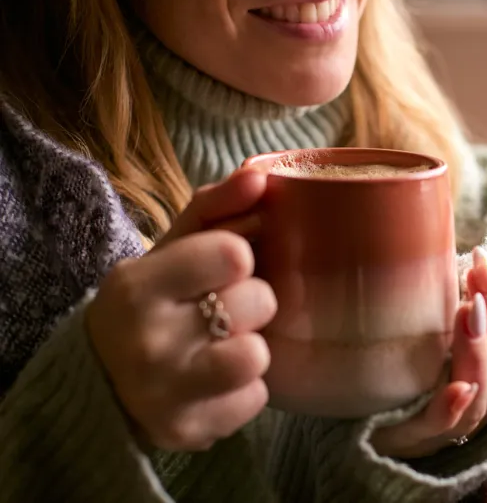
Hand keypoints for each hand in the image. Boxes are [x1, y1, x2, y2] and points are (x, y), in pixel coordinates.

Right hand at [86, 169, 276, 451]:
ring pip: (259, 356)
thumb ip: (217, 206)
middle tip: (224, 309)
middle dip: (252, 302)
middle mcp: (145, 342)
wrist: (104, 377)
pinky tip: (218, 380)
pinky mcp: (187, 432)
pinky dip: (247, 388)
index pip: (234, 253)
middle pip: (258, 303)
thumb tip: (261, 175)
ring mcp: (164, 394)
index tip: (225, 266)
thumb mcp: (173, 247)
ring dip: (253, 346)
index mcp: (137, 285)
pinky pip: (257, 399)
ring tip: (226, 344)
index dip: (239, 257)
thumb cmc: (155, 300)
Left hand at [371, 247, 486, 457]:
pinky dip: (453, 406)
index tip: (486, 270)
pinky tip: (458, 387)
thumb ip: (462, 304)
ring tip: (465, 308)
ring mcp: (446, 429)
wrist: (347, 406)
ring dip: (480, 350)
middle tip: (479, 275)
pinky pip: (440, 428)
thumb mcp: (435, 329)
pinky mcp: (408, 437)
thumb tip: (476, 257)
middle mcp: (477, 410)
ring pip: (486, 398)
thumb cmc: (399, 358)